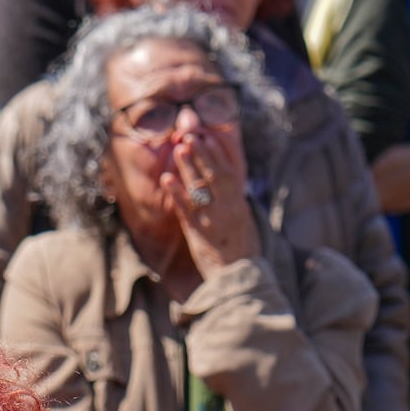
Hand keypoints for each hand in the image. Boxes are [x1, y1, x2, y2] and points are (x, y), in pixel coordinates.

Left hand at [160, 130, 257, 277]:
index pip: (229, 172)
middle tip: (190, 134)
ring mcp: (213, 219)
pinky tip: (167, 180)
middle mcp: (228, 208)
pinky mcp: (199, 233)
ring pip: (201, 188)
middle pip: (214, 175)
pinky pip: (186, 210)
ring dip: (189, 167)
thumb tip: (229, 186)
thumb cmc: (240, 249)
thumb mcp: (243, 221)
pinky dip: (177, 194)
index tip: (208, 136)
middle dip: (203, 154)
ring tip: (179, 148)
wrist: (239, 276)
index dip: (218, 154)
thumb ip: (233, 202)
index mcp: (239, 204)